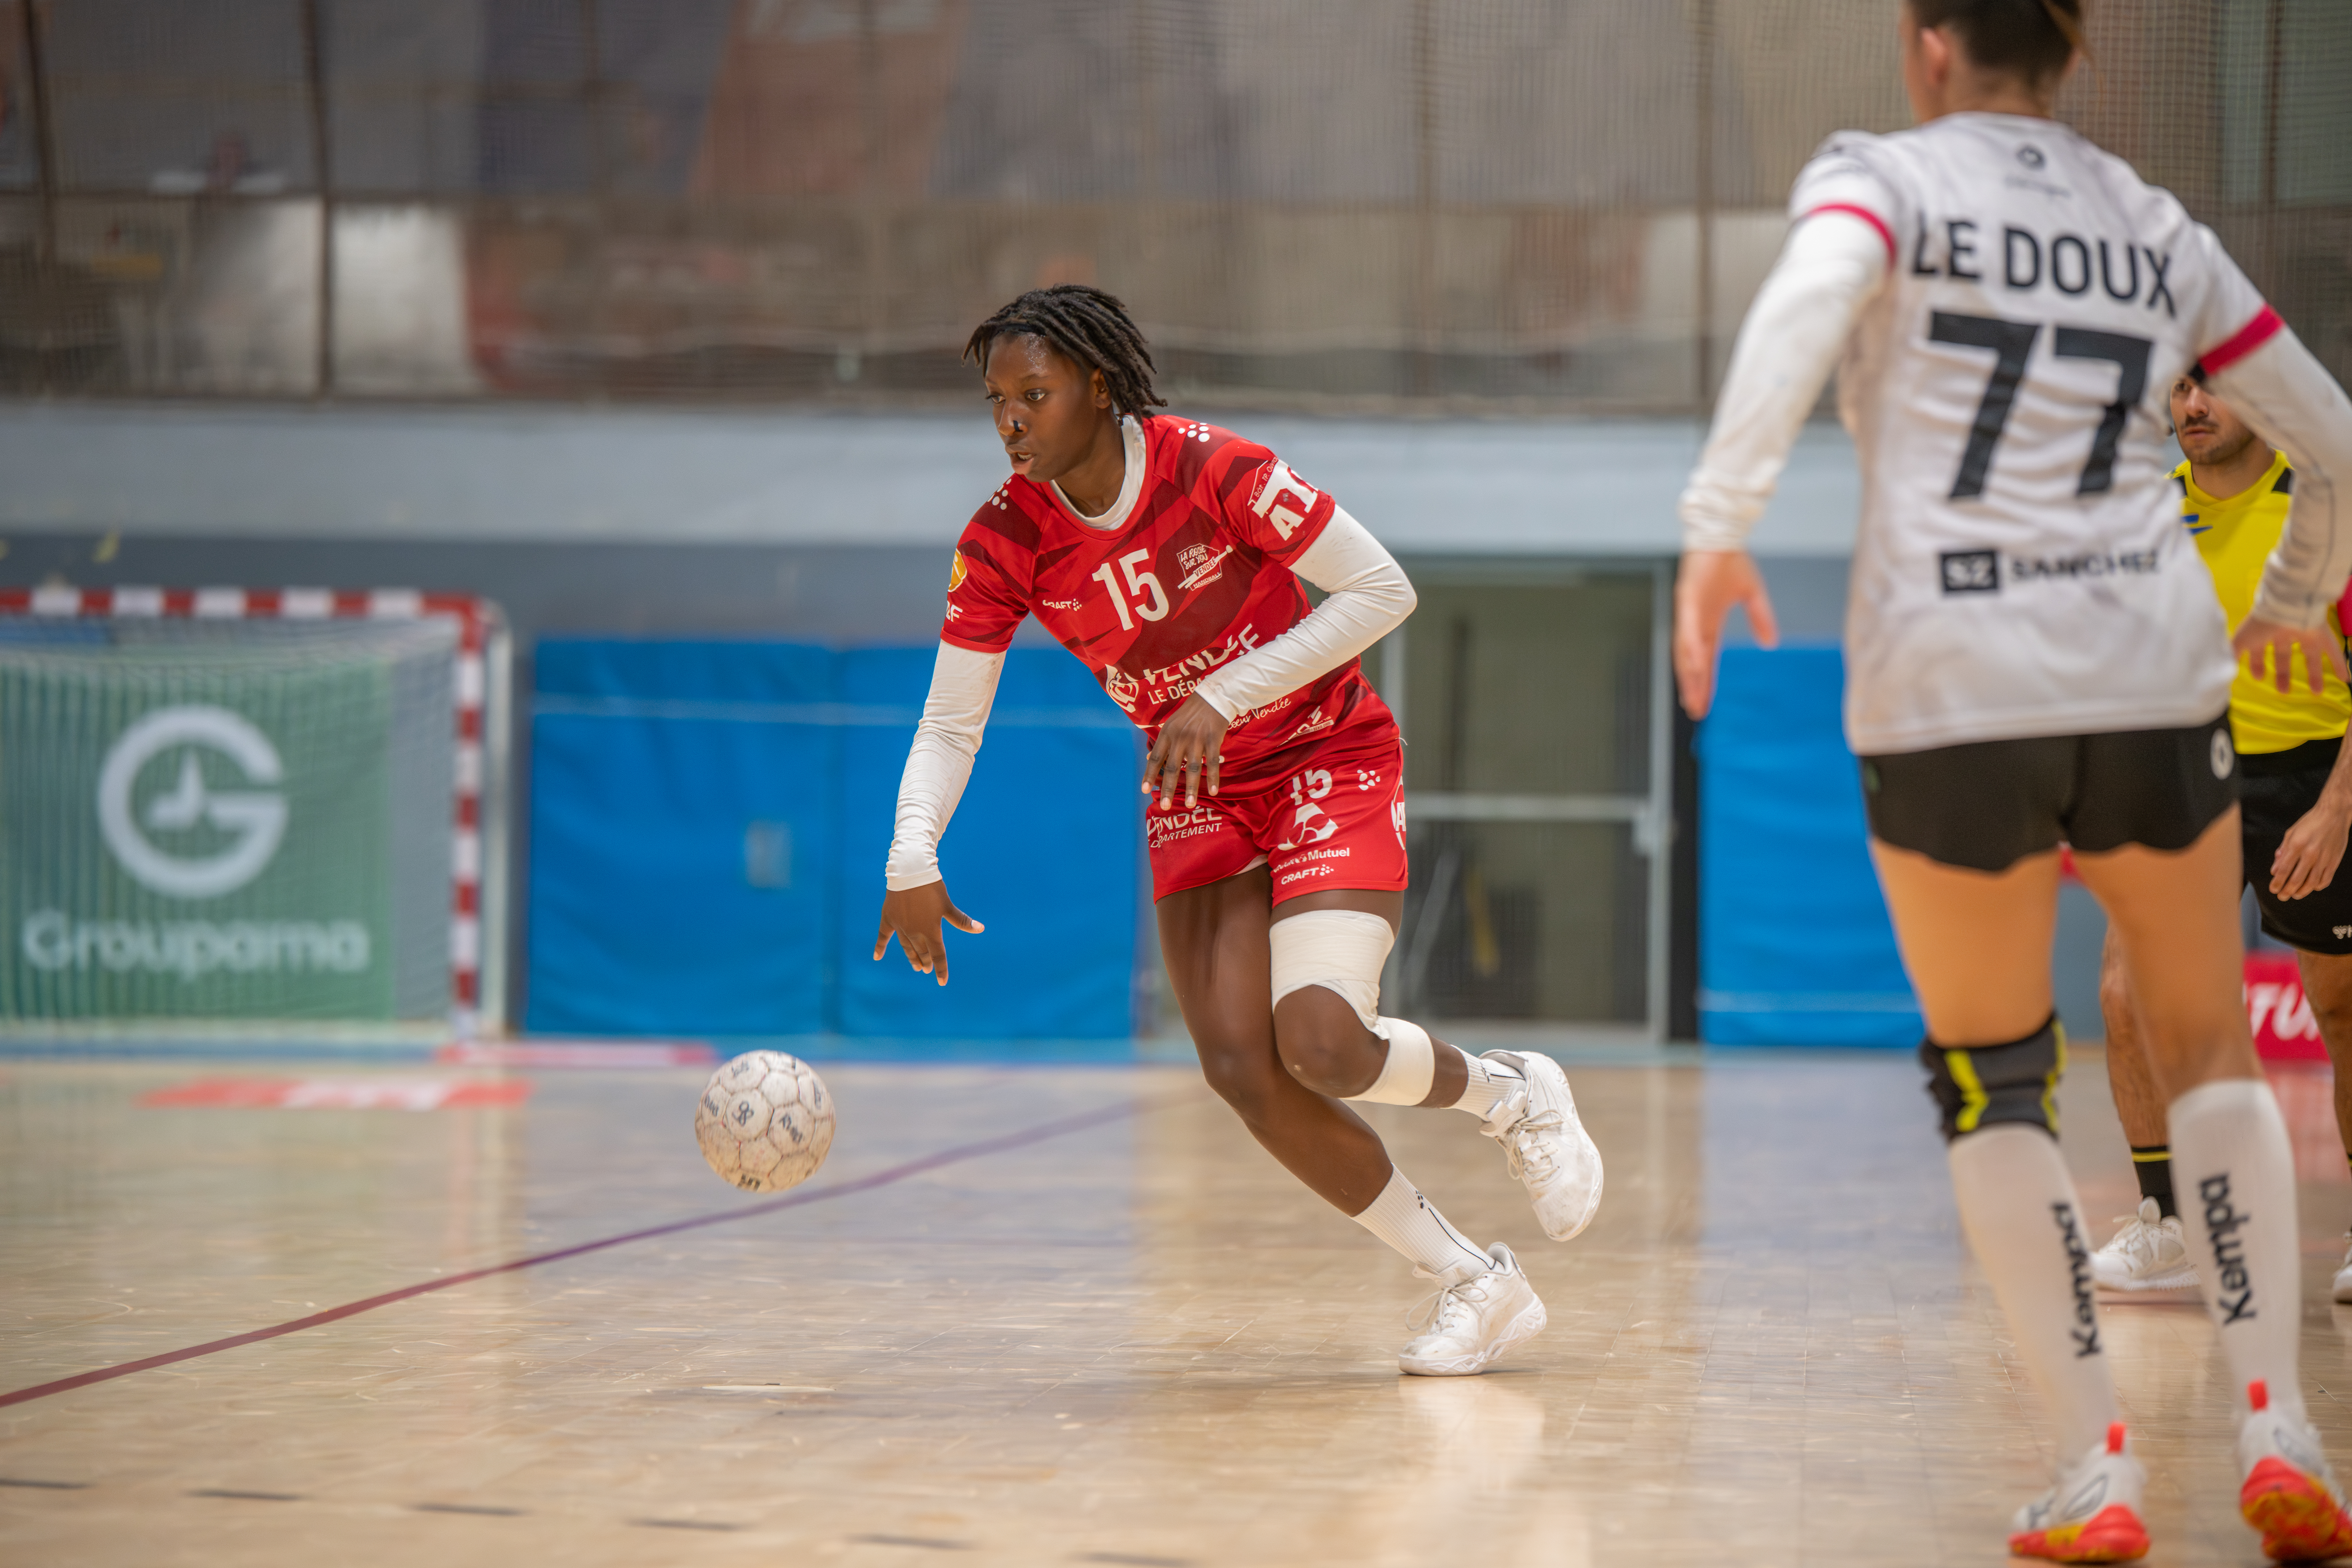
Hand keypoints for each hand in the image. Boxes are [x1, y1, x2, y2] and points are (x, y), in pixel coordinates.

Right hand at [873, 880, 982, 985]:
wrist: (910, 872)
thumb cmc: (932, 888)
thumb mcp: (947, 905)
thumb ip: (961, 921)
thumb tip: (981, 929)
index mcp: (931, 931)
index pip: (938, 955)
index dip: (941, 969)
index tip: (942, 981)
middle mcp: (915, 932)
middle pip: (922, 952)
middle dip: (926, 962)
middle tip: (927, 969)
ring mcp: (900, 927)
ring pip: (907, 947)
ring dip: (912, 957)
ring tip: (916, 966)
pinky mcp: (889, 918)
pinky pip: (883, 936)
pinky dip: (880, 947)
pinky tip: (877, 957)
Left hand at [1142, 693, 1229, 808]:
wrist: (1213, 697)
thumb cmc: (1190, 713)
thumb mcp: (1171, 724)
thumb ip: (1162, 743)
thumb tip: (1148, 759)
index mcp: (1167, 733)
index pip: (1155, 758)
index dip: (1150, 775)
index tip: (1145, 790)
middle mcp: (1179, 737)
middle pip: (1173, 767)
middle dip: (1169, 788)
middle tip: (1166, 806)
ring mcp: (1197, 739)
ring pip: (1193, 768)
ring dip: (1192, 788)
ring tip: (1191, 805)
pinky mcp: (1213, 739)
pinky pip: (1212, 762)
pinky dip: (1213, 777)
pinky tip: (1214, 791)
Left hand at [1673, 549, 1778, 719]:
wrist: (1722, 533)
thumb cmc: (1731, 560)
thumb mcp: (1751, 594)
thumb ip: (1761, 619)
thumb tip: (1771, 643)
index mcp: (1708, 621)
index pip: (1707, 658)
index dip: (1706, 680)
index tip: (1706, 702)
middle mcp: (1694, 621)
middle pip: (1693, 662)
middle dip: (1694, 687)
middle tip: (1696, 711)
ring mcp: (1688, 612)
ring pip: (1686, 651)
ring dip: (1690, 676)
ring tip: (1693, 699)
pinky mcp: (1687, 599)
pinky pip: (1688, 630)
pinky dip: (1690, 649)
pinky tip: (1694, 668)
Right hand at [2234, 615, 2349, 695]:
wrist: (2285, 606)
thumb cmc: (2260, 623)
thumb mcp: (2241, 641)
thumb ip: (2233, 655)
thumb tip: (2225, 670)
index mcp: (2264, 634)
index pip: (2260, 652)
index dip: (2258, 665)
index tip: (2258, 677)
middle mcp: (2284, 633)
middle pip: (2284, 656)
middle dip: (2283, 674)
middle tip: (2283, 690)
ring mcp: (2304, 633)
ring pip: (2310, 656)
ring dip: (2313, 674)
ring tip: (2316, 692)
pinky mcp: (2322, 634)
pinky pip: (2333, 651)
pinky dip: (2339, 664)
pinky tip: (2345, 678)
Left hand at [2273, 799, 2351, 900]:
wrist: (2334, 814)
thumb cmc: (2310, 822)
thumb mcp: (2291, 833)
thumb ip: (2282, 851)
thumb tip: (2274, 870)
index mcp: (2296, 845)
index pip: (2283, 870)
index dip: (2277, 882)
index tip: (2273, 889)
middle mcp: (2310, 853)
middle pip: (2296, 880)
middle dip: (2287, 891)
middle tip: (2281, 897)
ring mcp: (2324, 858)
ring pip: (2311, 883)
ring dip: (2302, 892)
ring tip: (2295, 895)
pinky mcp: (2334, 861)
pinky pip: (2325, 879)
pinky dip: (2317, 886)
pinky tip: (2312, 887)